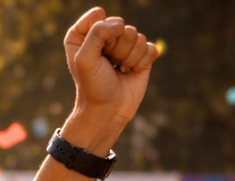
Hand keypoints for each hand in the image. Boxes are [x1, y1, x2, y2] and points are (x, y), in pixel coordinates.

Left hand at [61, 8, 159, 152]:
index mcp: (84, 34)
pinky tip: (132, 72)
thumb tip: (120, 24)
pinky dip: (143, 62)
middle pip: (121, 25)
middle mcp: (104, 37)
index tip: (95, 54)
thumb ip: (97, 32)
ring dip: (129, 57)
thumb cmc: (93, 86)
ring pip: (137, 36)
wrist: (108, 111)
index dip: (99, 34)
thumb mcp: (84, 59)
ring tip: (119, 70)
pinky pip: (150, 48)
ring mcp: (124, 46)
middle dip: (116, 48)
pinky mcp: (141, 56)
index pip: (98, 15)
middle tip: (109, 65)